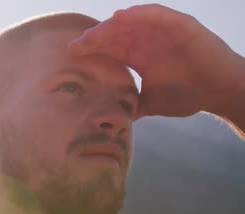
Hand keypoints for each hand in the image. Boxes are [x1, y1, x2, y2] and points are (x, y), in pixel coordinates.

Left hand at [69, 4, 244, 119]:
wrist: (220, 92)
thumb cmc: (189, 95)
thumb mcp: (151, 103)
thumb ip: (131, 106)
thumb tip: (111, 121)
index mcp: (139, 55)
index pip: (109, 48)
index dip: (91, 50)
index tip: (72, 55)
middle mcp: (148, 40)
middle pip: (115, 34)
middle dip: (95, 39)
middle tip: (76, 46)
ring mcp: (163, 31)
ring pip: (130, 23)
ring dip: (110, 27)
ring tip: (92, 34)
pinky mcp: (180, 25)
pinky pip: (155, 14)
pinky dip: (137, 14)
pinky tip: (119, 18)